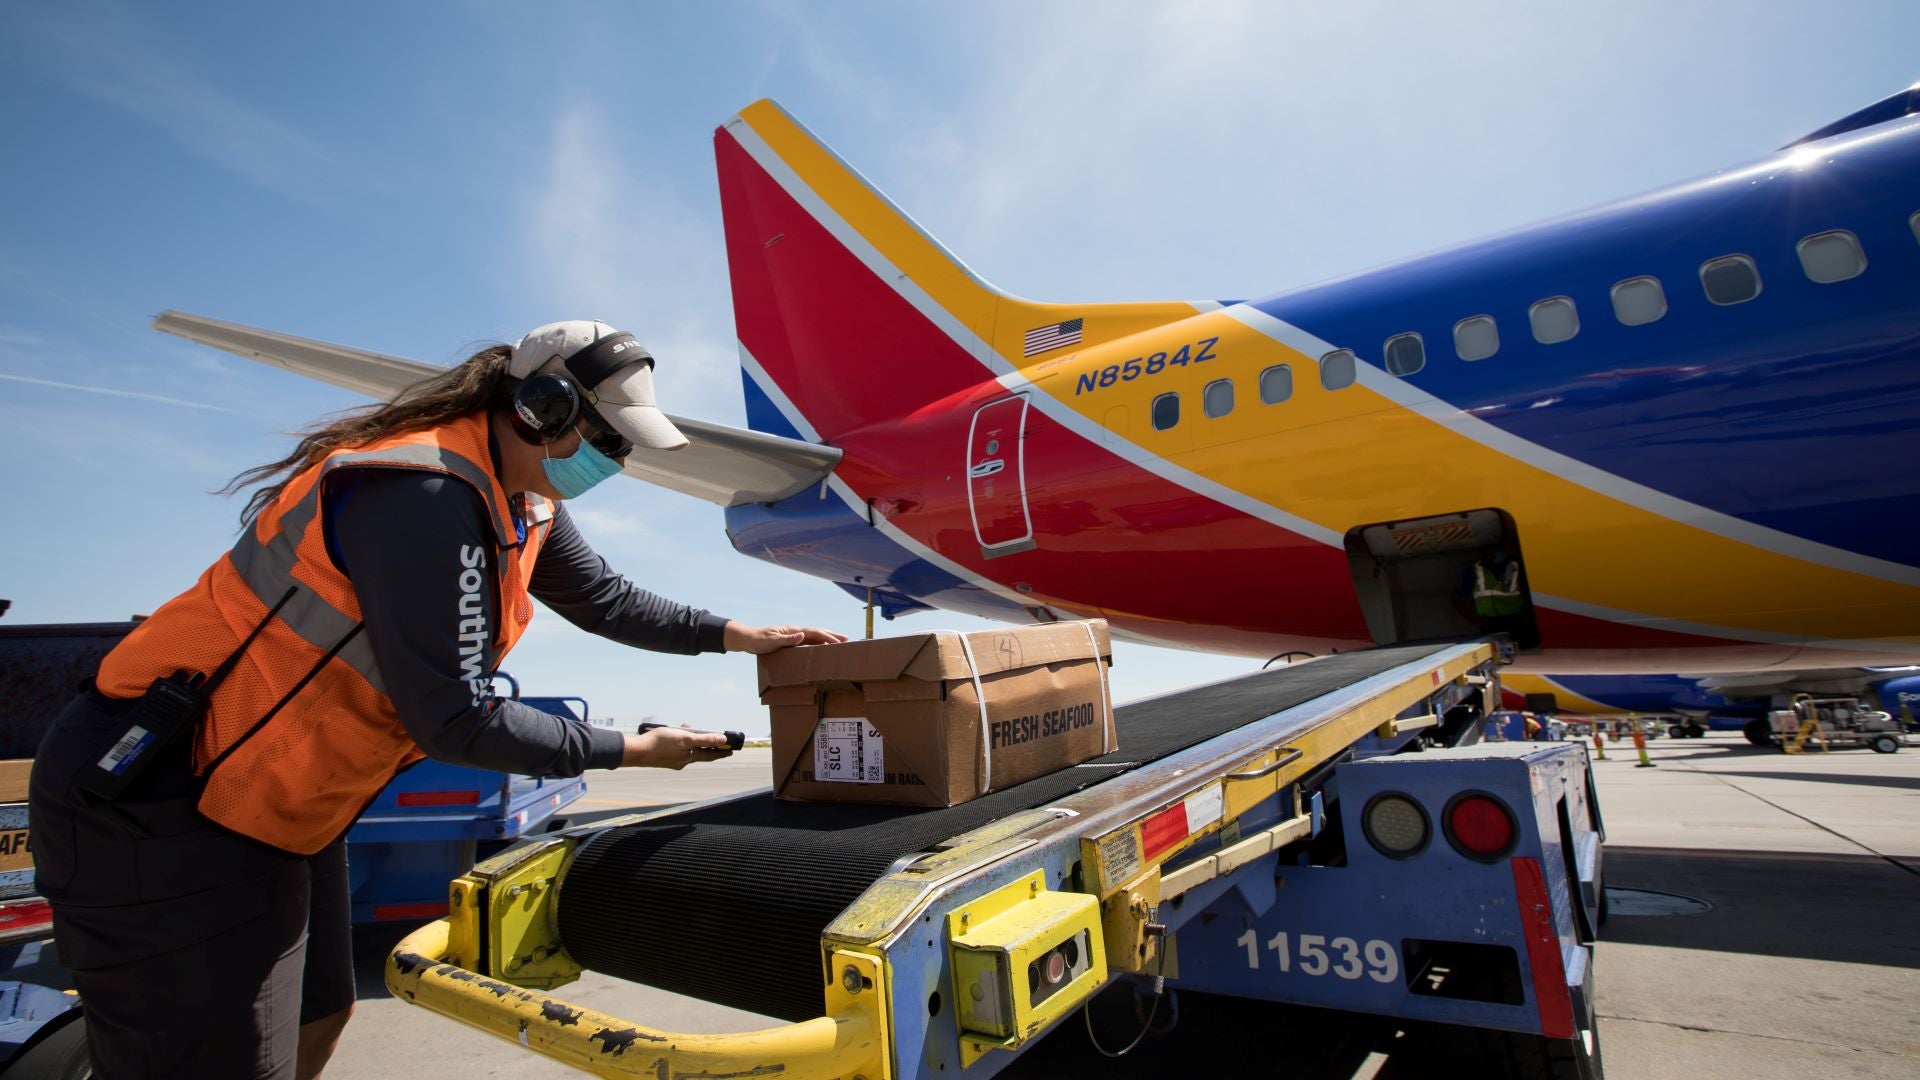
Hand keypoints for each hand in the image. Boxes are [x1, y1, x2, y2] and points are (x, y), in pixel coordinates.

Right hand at [620, 726, 732, 769]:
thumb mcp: (685, 738)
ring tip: (690, 729)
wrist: (636, 751)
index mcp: (689, 757)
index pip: (710, 755)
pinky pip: (677, 748)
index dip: (721, 752)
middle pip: (699, 752)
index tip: (731, 751)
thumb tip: (722, 741)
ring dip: (692, 740)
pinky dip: (680, 741)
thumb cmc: (659, 743)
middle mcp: (682, 761)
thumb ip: (705, 739)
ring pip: (687, 749)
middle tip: (718, 742)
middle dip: (707, 745)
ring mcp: (672, 760)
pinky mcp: (664, 757)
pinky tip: (675, 733)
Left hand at [723, 621, 848, 653]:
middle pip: (817, 632)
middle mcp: (795, 632)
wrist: (747, 640)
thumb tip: (803, 635)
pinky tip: (821, 649)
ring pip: (814, 637)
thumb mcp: (772, 641)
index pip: (814, 633)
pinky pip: (807, 643)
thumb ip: (787, 639)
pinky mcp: (789, 642)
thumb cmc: (758, 641)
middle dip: (832, 635)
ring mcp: (793, 636)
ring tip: (838, 643)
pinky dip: (817, 644)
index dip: (828, 636)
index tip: (840, 641)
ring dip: (826, 639)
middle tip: (846, 639)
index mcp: (793, 630)